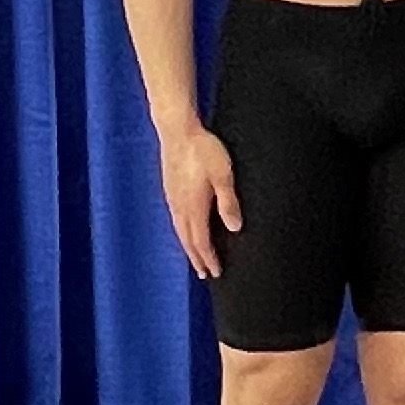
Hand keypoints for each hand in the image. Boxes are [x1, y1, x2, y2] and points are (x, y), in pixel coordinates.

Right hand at [162, 123, 240, 281]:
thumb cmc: (204, 149)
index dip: (209, 258)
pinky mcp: (169, 188)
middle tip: (205, 274)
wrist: (178, 129)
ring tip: (195, 257)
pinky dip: (181, 232)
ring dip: (188, 247)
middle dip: (197, 259)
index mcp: (194, 207)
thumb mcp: (223, 175)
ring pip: (179, 230)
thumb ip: (228, 202)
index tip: (216, 272)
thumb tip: (235, 228)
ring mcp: (172, 198)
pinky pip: (175, 219)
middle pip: (187, 241)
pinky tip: (184, 229)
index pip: (201, 241)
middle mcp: (180, 207)